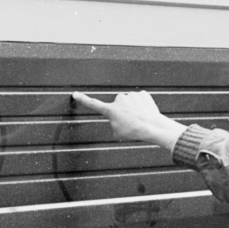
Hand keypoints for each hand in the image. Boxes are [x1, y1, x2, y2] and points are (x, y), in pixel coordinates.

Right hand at [71, 90, 186, 150]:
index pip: (93, 104)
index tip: (75, 94)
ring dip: (133, 109)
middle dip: (123, 112)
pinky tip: (146, 113)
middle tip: (131, 122)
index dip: (83, 100)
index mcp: (111, 110)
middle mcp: (119, 100)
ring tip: (140, 119)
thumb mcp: (118, 133)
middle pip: (119, 105)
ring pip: (130, 102)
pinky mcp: (142, 94)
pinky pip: (140, 99)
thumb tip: (118, 117)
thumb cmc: (135, 132)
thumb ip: (113, 123)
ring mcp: (131, 95)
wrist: (153, 127)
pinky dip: (142, 105)